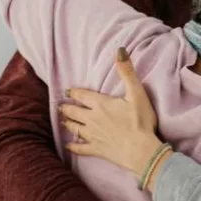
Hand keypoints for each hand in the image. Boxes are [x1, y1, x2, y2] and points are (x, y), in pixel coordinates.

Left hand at [60, 48, 163, 178]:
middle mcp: (92, 119)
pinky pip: (80, 148)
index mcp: (101, 104)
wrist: (141, 150)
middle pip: (74, 111)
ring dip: (68, 123)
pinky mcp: (96, 150)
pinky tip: (68, 145)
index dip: (75, 92)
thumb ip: (127, 72)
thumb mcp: (137, 93)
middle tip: (60, 106)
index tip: (68, 91)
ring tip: (63, 120)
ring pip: (74, 127)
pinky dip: (73, 146)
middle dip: (67, 107)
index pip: (83, 95)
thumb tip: (120, 50)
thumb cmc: (141, 121)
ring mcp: (93, 136)